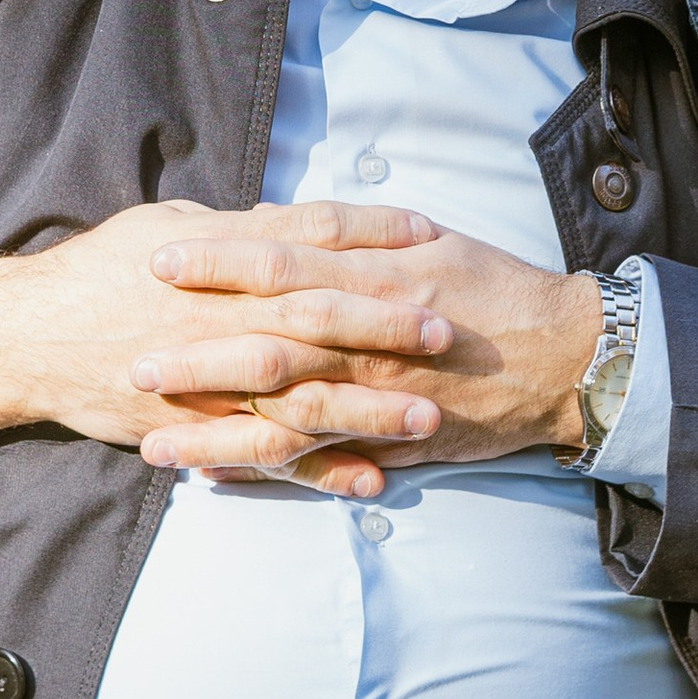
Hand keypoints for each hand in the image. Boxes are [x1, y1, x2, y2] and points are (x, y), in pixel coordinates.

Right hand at [0, 198, 452, 481]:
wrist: (29, 337)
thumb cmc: (100, 271)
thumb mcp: (168, 226)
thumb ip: (236, 229)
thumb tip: (292, 220)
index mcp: (219, 261)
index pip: (309, 240)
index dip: (370, 236)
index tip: (427, 235)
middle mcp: (220, 319)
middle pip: (317, 319)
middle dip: (385, 326)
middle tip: (446, 332)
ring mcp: (210, 381)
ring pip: (302, 398)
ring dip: (368, 411)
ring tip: (429, 419)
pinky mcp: (197, 429)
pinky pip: (267, 456)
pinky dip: (319, 471)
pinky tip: (370, 480)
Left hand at [133, 211, 600, 490]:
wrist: (565, 356)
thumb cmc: (495, 288)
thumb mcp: (430, 240)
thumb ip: (359, 234)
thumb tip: (289, 220)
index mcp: (373, 272)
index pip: (280, 259)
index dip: (217, 259)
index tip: (159, 258)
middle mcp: (369, 332)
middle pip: (266, 341)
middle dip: (196, 353)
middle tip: (132, 360)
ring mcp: (379, 391)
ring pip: (282, 413)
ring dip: (214, 429)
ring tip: (150, 441)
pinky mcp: (392, 437)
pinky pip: (320, 459)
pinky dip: (267, 470)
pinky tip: (216, 479)